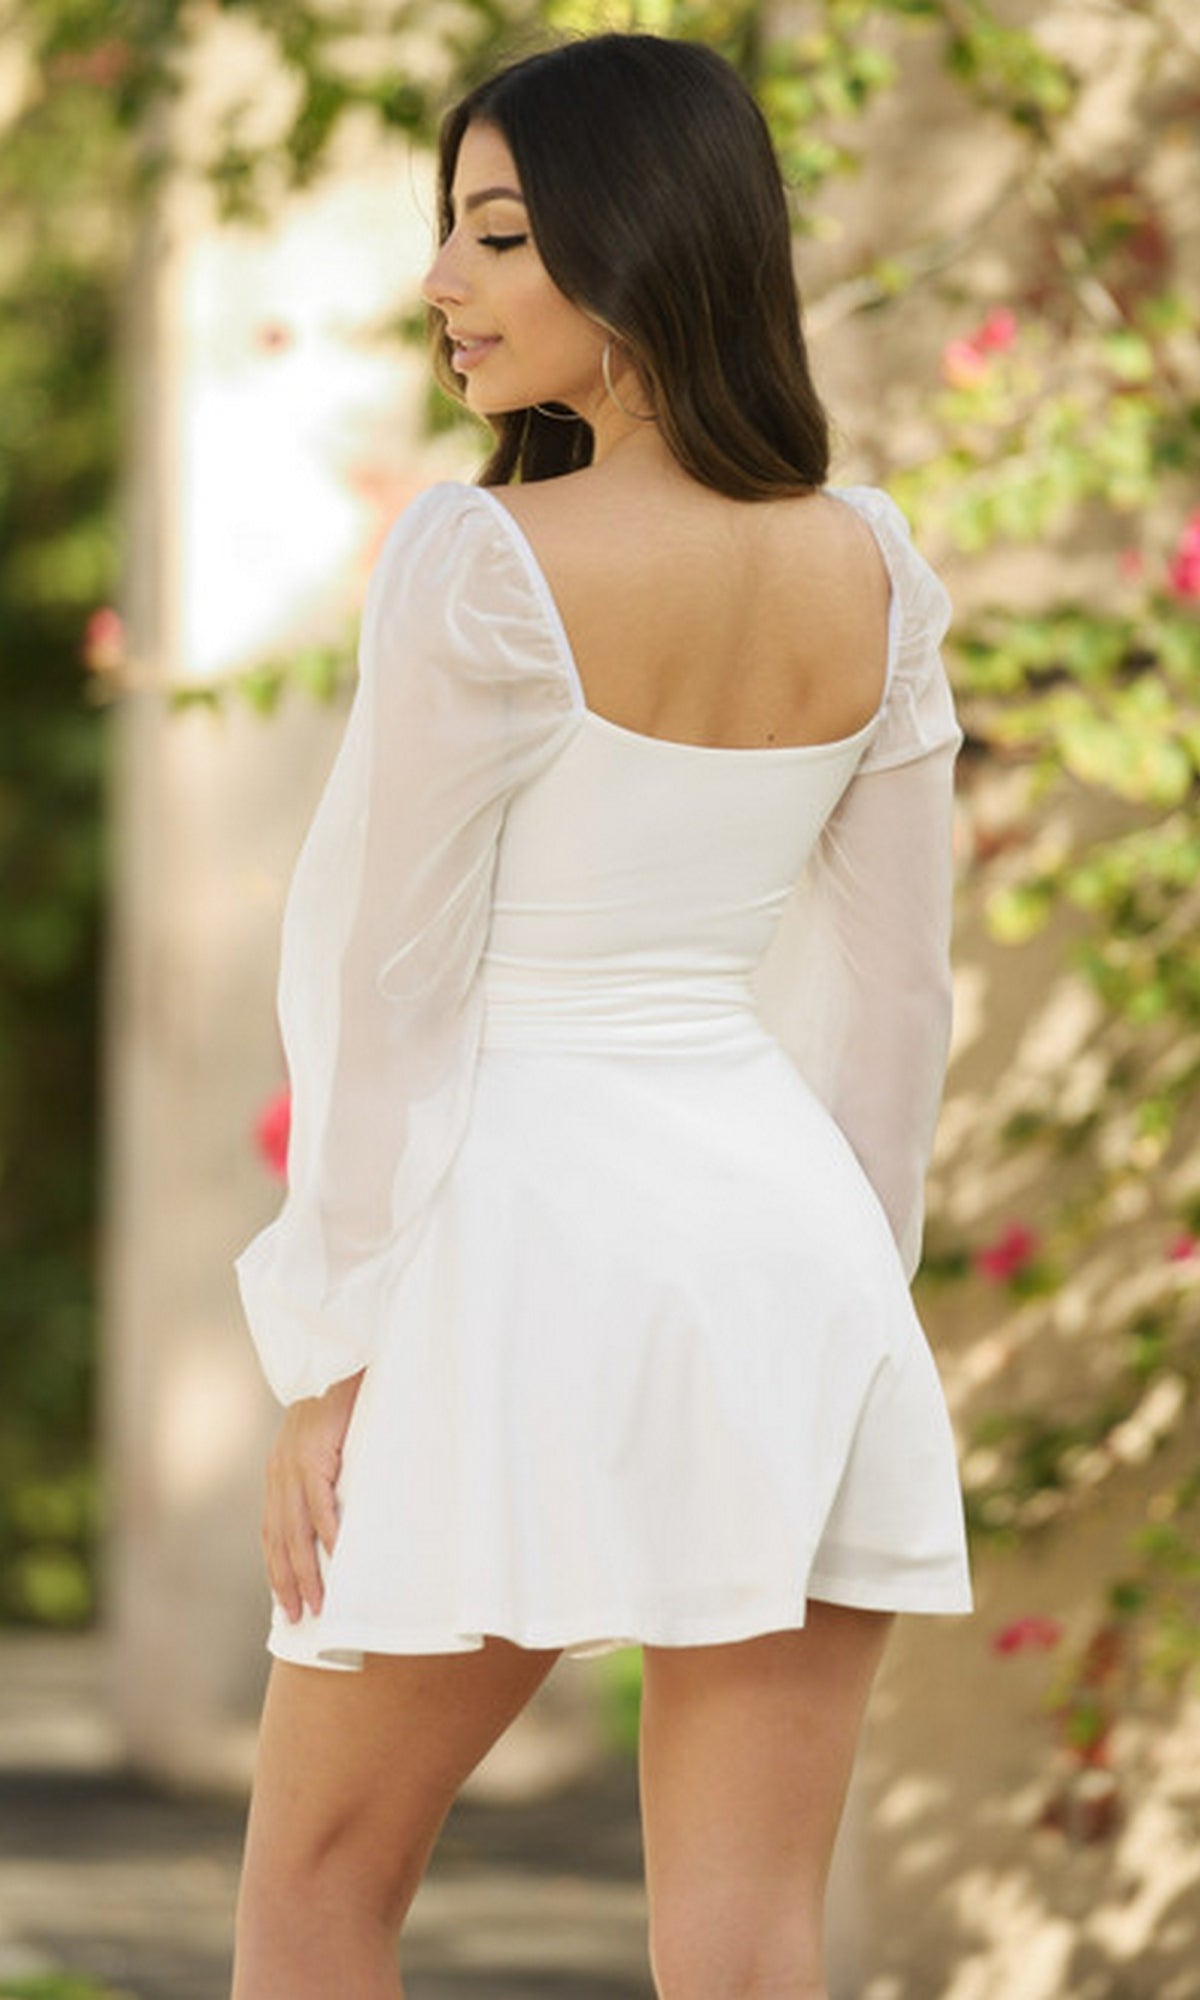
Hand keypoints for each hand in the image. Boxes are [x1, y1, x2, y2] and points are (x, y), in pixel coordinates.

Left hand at [262, 1371, 363, 1622]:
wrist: (335, 1361)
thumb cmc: (337, 1403)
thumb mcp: (322, 1443)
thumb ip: (324, 1474)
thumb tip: (343, 1512)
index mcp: (278, 1474)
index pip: (272, 1532)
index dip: (276, 1568)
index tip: (285, 1600)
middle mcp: (279, 1474)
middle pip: (279, 1540)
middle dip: (286, 1582)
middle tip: (297, 1616)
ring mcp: (293, 1465)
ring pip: (295, 1529)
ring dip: (305, 1569)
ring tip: (317, 1601)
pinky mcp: (314, 1454)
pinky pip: (319, 1500)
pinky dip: (327, 1530)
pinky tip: (335, 1554)